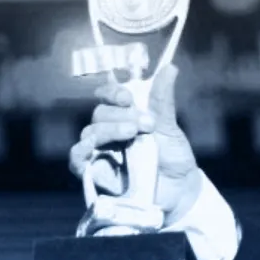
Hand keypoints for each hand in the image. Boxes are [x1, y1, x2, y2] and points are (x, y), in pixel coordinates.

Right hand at [68, 64, 201, 225]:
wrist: (181, 191)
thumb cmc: (174, 158)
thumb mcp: (170, 127)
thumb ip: (162, 100)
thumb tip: (170, 68)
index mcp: (125, 115)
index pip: (108, 96)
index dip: (113, 92)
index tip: (127, 97)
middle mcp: (109, 130)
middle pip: (100, 113)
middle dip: (121, 115)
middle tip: (147, 124)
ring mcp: (102, 151)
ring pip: (90, 133)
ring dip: (109, 130)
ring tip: (132, 133)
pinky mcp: (96, 173)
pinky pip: (77, 159)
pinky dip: (80, 152)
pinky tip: (92, 148)